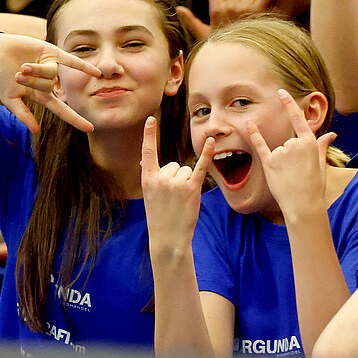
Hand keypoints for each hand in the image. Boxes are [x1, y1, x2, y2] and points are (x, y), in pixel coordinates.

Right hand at [0, 33, 99, 134]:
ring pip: (51, 74)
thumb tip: (36, 131)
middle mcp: (50, 82)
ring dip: (34, 71)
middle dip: (31, 82)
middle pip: (48, 87)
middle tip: (17, 75)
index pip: (62, 110)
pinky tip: (97, 73)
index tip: (90, 129)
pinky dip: (83, 66)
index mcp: (42, 96)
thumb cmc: (1, 77)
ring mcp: (52, 67)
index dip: (76, 119)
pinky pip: (70, 61)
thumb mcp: (10, 99)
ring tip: (21, 67)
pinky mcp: (52, 53)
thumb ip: (23, 114)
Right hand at [140, 116, 214, 248]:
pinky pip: (200, 166)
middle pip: (174, 164)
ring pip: (185, 169)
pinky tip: (211, 142)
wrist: (168, 238)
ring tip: (180, 200)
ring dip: (186, 182)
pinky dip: (207, 154)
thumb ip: (150, 176)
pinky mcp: (192, 188)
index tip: (151, 119)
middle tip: (171, 199)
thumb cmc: (159, 216)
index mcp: (148, 179)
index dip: (149, 135)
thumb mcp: (148, 195)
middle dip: (175, 179)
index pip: (148, 152)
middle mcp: (162, 178)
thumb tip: (146, 159)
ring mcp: (177, 183)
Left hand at [245, 89, 336, 219]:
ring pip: (278, 150)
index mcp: (309, 142)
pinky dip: (253, 134)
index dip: (289, 104)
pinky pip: (259, 145)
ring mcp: (281, 152)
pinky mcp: (269, 163)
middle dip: (292, 156)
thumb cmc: (315, 186)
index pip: (297, 118)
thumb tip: (332, 134)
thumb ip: (322, 146)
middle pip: (289, 142)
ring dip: (282, 162)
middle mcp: (294, 144)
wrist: (304, 206)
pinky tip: (247, 124)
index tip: (281, 92)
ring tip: (290, 178)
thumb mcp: (321, 164)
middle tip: (298, 174)